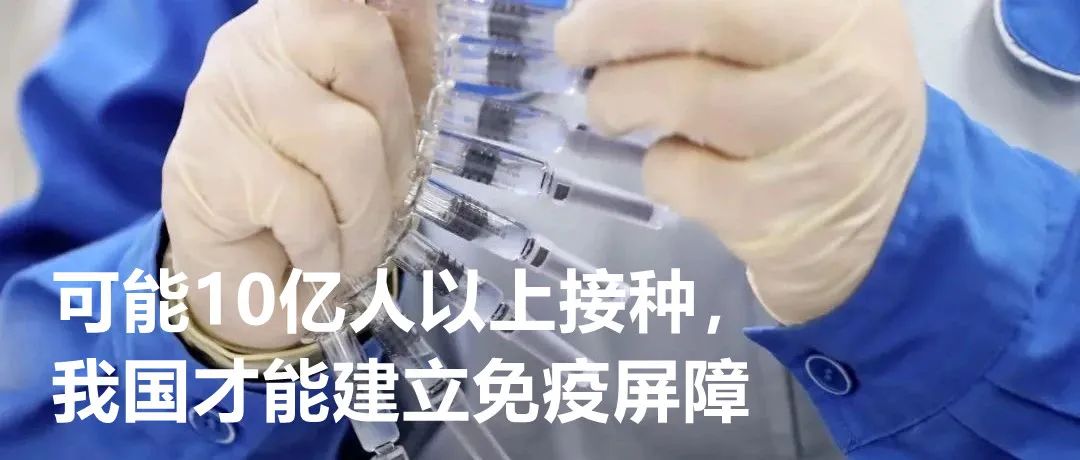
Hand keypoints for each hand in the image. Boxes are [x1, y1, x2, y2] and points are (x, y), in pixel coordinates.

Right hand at [163, 0, 433, 349]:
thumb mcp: (375, 127)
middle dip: (398, 141)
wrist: (238, 284)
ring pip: (345, 136)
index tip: (418, 3)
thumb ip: (401, 69)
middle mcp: (259, 41)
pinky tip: (313, 260)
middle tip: (385, 203)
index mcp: (305, 23)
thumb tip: (431, 7)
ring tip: (350, 246)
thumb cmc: (318, 203)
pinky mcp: (207, 162)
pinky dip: (324, 249)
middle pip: (363, 46)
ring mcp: (226, 95)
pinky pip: (304, 204)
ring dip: (363, 214)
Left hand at [556, 0, 926, 323]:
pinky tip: (678, 165)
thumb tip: (605, 3)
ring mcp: (817, 139)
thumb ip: (721, 13)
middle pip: (703, 11)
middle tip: (574, 44)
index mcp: (842, 4)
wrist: (883, 223)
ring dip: (618, 99)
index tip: (594, 3)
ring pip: (680, 93)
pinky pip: (678, 174)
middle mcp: (843, 60)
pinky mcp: (780, 213)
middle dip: (612, 24)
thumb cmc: (817, 105)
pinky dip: (657, 167)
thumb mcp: (802, 32)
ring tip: (613, 107)